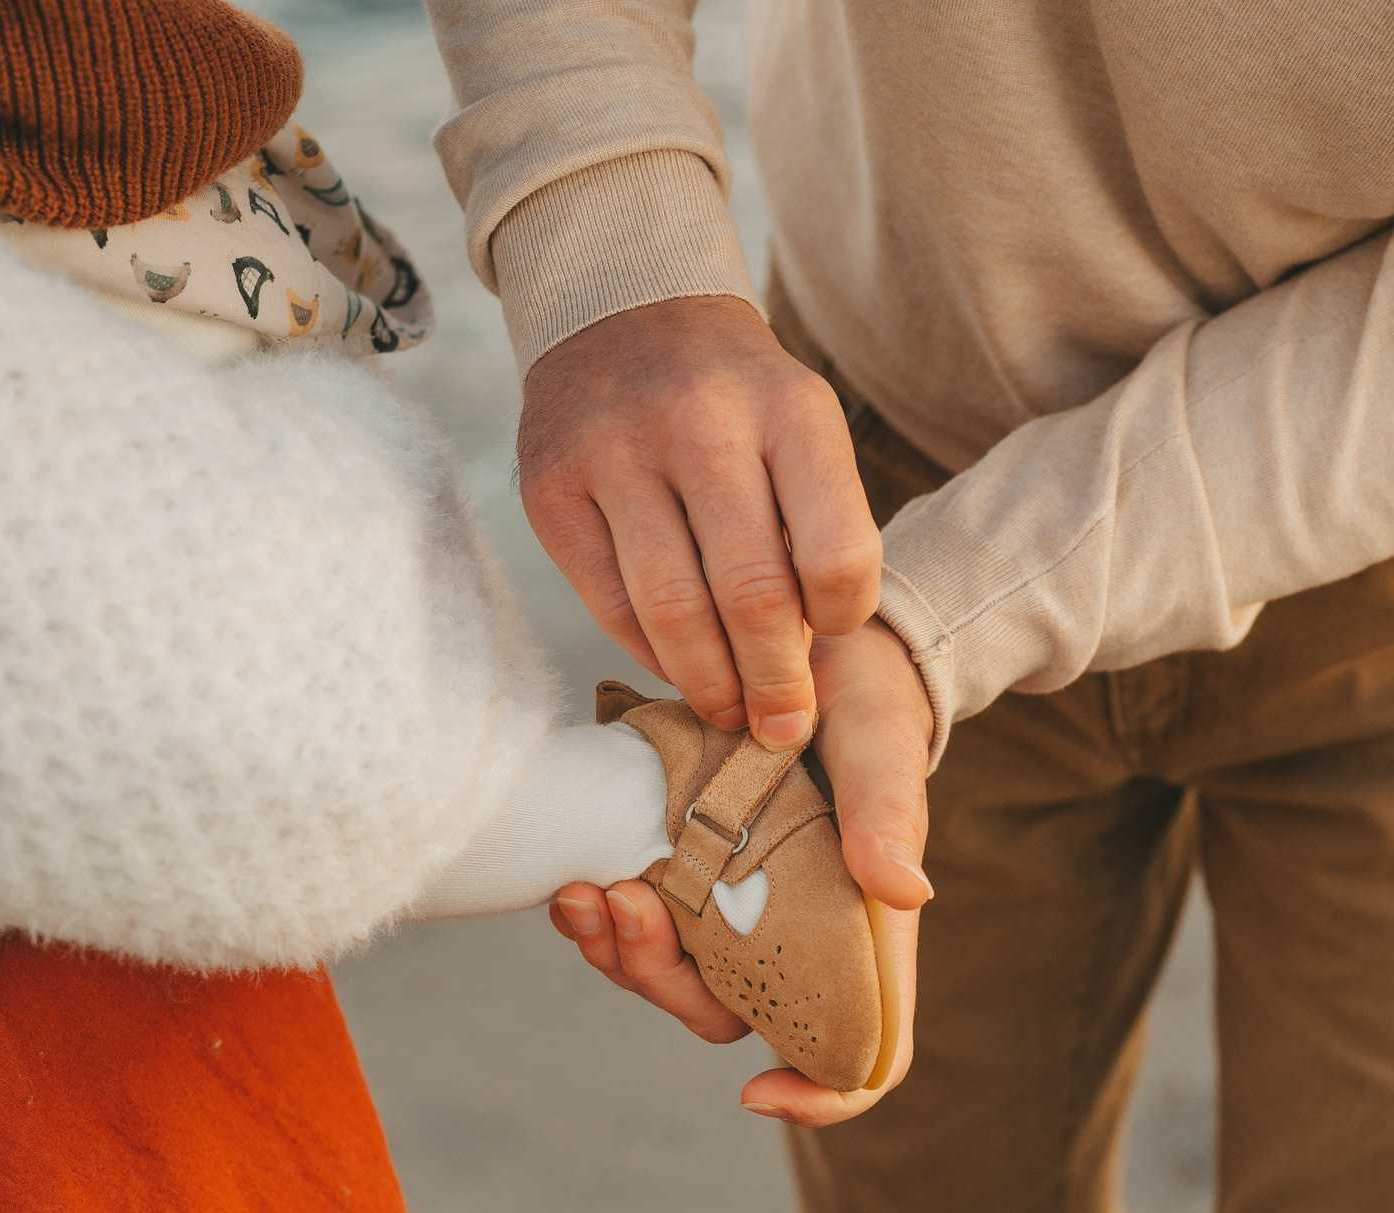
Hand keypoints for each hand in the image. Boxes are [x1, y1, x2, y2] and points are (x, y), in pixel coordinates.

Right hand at [519, 295, 883, 751]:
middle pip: (752, 597)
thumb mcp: (801, 426)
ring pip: (673, 613)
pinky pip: (610, 604)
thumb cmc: (736, 398)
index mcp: (789, 410)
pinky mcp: (551, 488)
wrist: (625, 308)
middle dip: (774, 683)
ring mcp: (615, 453)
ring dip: (710, 685)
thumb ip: (816, 527)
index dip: (841, 619)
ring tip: (731, 711)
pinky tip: (678, 666)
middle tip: (783, 722)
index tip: (832, 632)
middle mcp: (701, 424)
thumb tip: (804, 663)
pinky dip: (652, 655)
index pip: (837, 554)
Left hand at [548, 619, 934, 1124]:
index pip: (863, 1055)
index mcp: (864, 936)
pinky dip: (602, 916)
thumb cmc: (868, 697)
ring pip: (671, 977)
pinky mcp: (687, 872)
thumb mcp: (883, 742)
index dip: (819, 1095)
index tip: (753, 1092)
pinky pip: (639, 925)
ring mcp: (736, 911)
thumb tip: (903, 890)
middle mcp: (798, 939)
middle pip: (730, 1018)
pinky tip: (576, 879)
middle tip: (622, 911)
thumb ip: (889, 811)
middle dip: (663, 986)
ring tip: (582, 895)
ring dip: (618, 952)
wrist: (808, 644)